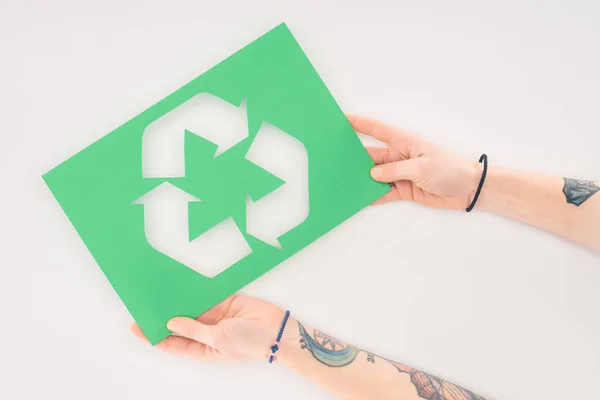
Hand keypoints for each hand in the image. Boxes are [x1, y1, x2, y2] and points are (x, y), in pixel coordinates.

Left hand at [130, 296, 286, 361]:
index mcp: (201, 349)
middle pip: (178, 324)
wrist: (277, 329)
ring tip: (159, 292)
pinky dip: (194, 291)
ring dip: (178, 301)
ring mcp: (214, 317)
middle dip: (163, 316)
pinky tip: (181, 285)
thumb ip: (193, 329)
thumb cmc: (250, 343)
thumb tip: (171, 322)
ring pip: (190, 308)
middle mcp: (204, 333)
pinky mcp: (223, 302)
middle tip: (145, 305)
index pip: (171, 343)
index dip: (153, 336)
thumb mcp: (217, 340)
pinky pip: (204, 295)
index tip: (136, 326)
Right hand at [348, 115, 481, 208]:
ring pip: (374, 176)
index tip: (342, 119)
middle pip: (371, 155)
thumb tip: (373, 174)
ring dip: (362, 179)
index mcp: (404, 142)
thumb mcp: (422, 166)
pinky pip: (383, 192)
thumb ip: (396, 170)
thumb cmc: (450, 169)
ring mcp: (399, 174)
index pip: (377, 130)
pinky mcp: (403, 189)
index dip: (359, 123)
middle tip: (334, 159)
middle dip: (354, 157)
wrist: (469, 189)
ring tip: (343, 182)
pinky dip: (372, 196)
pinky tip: (360, 199)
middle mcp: (399, 156)